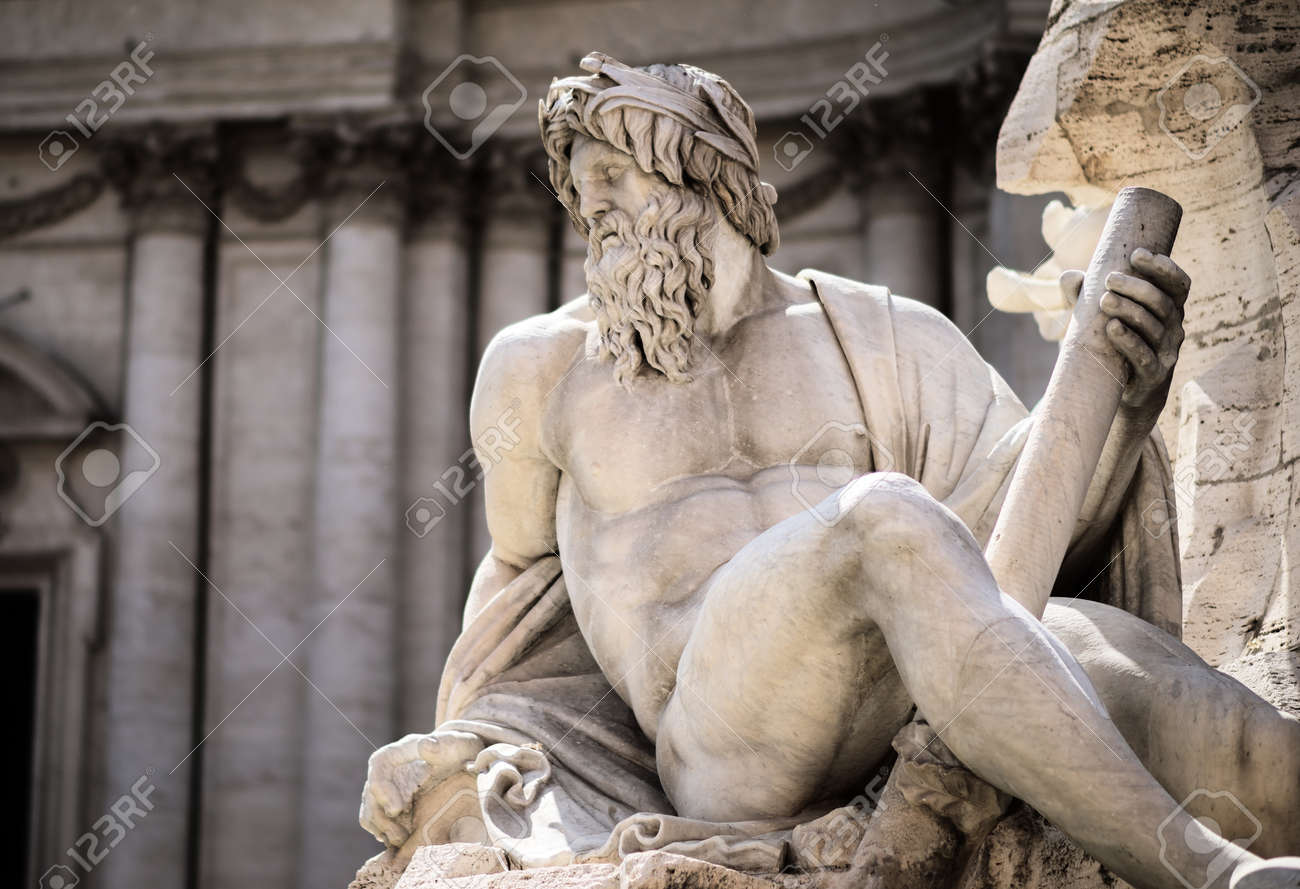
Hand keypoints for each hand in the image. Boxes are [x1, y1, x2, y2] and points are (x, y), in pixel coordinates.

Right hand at [359, 730, 482, 847]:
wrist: (459, 762)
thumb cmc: (457, 751)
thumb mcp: (456, 745)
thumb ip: (443, 745)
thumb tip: (425, 745)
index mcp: (396, 752)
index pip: (378, 767)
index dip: (382, 790)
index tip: (396, 810)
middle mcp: (385, 771)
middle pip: (370, 796)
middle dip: (382, 819)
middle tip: (402, 837)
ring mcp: (385, 790)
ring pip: (370, 813)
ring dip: (383, 830)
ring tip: (404, 841)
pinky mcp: (388, 806)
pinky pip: (377, 823)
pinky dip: (386, 834)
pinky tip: (403, 840)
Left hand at [1060, 248, 1189, 417]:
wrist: (1120, 393)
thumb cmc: (1112, 345)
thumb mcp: (1097, 317)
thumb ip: (1085, 296)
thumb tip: (1070, 276)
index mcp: (1168, 310)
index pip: (1178, 284)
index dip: (1163, 267)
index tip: (1138, 254)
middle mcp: (1174, 329)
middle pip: (1163, 303)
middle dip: (1138, 287)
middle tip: (1110, 279)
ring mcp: (1166, 353)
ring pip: (1154, 328)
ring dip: (1130, 311)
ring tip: (1105, 300)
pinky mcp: (1154, 375)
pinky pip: (1144, 356)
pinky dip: (1129, 341)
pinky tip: (1112, 328)